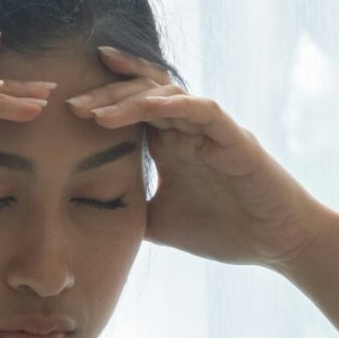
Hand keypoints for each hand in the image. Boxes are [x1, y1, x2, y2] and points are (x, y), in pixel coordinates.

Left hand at [68, 45, 333, 268]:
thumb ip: (130, 209)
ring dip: (129, 99)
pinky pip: (202, 109)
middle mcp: (188, 129)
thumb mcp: (161, 223)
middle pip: (141, 93)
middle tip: (67, 105)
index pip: (130, 109)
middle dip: (103, 97)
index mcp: (172, 144)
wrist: (279, 244)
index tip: (60, 107)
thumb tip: (82, 218)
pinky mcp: (234, 137)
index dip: (98, 102)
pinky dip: (175, 105)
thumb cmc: (228, 231)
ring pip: (166, 95)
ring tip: (95, 112)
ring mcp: (212, 129)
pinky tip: (147, 108)